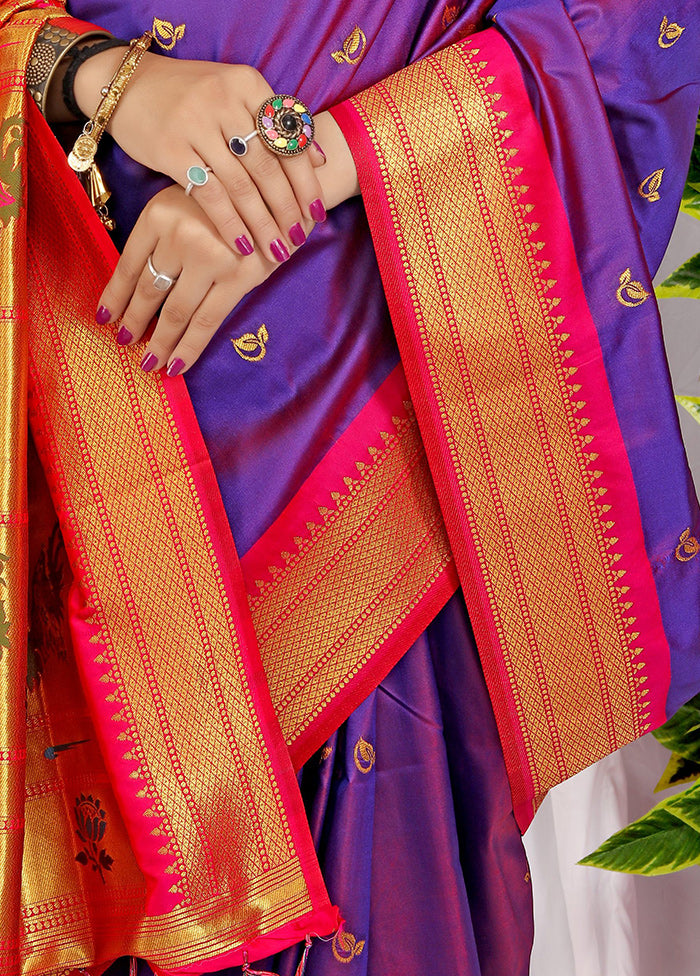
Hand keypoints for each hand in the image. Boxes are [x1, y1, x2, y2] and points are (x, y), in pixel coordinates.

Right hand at [74, 50, 327, 260]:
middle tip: (299, 239)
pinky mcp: (171, 148)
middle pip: (268, 167)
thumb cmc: (190, 96)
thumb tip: (320, 158)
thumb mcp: (234, 95)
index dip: (306, 182)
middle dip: (287, 210)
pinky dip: (229, 223)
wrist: (126, 85)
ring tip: (276, 250)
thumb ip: (274, 123)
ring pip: (242, 186)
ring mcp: (196, 123)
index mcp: (248, 84)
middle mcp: (225, 100)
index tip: (318, 213)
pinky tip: (242, 245)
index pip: (288, 140)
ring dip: (262, 224)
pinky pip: (209, 195)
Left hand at [97, 184, 308, 373]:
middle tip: (123, 343)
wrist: (282, 180)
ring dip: (158, 343)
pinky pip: (206, 321)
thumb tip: (141, 284)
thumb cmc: (231, 194)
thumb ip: (165, 233)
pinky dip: (188, 347)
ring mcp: (208, 258)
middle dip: (133, 322)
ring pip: (174, 312)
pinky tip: (175, 366)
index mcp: (159, 213)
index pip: (129, 264)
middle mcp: (178, 235)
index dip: (115, 295)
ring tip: (147, 364)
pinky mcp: (237, 277)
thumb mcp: (187, 201)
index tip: (104, 317)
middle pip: (148, 290)